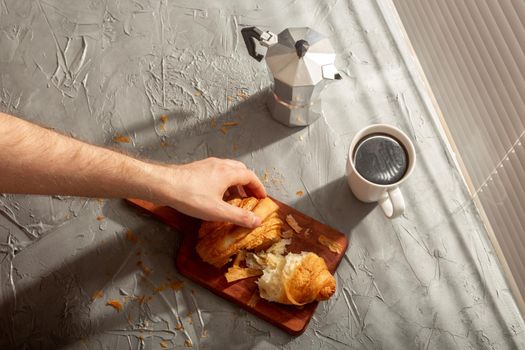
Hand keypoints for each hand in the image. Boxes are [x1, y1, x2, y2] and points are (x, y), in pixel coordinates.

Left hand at [151, 157, 265, 227]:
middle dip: (248, 184)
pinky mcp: (197, 168)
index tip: (262, 198)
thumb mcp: (218, 211)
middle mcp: (220, 164)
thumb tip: (258, 221)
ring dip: (236, 182)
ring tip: (234, 197)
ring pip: (228, 170)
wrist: (163, 184)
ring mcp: (208, 164)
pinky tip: (216, 194)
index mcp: (228, 172)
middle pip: (241, 170)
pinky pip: (217, 171)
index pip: (251, 176)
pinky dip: (224, 181)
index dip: (259, 187)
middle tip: (250, 197)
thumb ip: (239, 216)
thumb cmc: (190, 196)